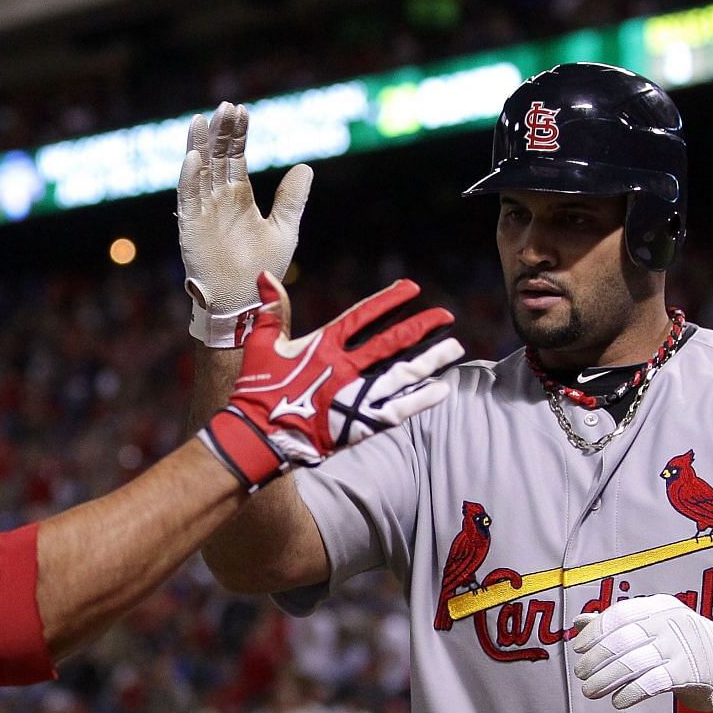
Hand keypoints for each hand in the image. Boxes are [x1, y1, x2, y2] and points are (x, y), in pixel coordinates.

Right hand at [177, 101, 311, 346]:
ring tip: (202, 120)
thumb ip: (292, 199)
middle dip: (221, 133)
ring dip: (200, 146)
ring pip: (199, 172)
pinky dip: (189, 178)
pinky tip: (193, 157)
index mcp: (239, 197)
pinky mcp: (191, 228)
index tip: (241, 111)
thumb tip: (305, 166)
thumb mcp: (285, 229)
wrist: (246, 302)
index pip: (235, 157)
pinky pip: (188, 198)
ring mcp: (203, 212)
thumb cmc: (263, 269)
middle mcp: (218, 200)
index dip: (237, 135)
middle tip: (226, 108)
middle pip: (217, 158)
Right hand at [198, 272, 462, 488]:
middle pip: (393, 341)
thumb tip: (265, 274)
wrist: (257, 437)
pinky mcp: (358, 423)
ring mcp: (355, 395)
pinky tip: (442, 390)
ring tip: (456, 348)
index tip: (412, 289)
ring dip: (431, 360)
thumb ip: (272, 311)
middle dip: (422, 326)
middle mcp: (345, 367)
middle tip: (447, 316)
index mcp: (323, 345)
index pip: (364, 315)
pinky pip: (398, 409)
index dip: (389, 300)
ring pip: (402, 373)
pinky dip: (421, 400)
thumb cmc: (257, 390)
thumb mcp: (262, 345)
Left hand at [571, 594, 712, 711]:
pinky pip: (652, 682)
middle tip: (581, 674)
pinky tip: (618, 700)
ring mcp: (682, 647)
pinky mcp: (690, 673)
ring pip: (634, 662)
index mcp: (659, 607)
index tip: (578, 648)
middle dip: (596, 658)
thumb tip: (579, 622)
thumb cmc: (681, 643)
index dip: (595, 632)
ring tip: (590, 690)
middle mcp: (670, 622)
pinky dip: (630, 692)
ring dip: (606, 678)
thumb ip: (617, 623)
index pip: (619, 614)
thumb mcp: (654, 624)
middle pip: (623, 639)